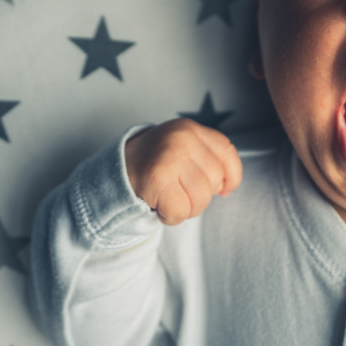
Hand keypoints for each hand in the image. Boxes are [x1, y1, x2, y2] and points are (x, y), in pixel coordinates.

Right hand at [124, 119, 242, 224]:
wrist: (113, 172)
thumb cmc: (153, 165)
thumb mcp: (181, 149)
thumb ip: (207, 159)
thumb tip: (226, 186)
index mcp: (190, 129)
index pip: (227, 152)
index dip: (232, 176)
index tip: (224, 190)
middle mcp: (182, 138)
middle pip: (215, 180)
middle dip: (201, 196)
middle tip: (179, 192)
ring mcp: (170, 157)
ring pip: (200, 199)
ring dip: (186, 208)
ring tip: (168, 197)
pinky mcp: (156, 179)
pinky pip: (181, 211)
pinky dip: (170, 216)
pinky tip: (158, 205)